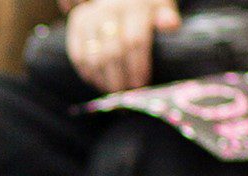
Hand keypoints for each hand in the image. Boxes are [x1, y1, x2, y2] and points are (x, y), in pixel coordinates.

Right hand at [66, 0, 180, 94]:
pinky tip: (100, 83)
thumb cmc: (144, 6)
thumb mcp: (161, 5)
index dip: (137, 67)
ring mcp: (90, 17)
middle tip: (127, 96)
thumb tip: (170, 25)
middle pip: (112, 54)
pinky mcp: (76, 24)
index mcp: (133, 5)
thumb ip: (166, 15)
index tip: (141, 85)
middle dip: (120, 79)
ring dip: (104, 81)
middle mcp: (108, 10)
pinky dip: (89, 74)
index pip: (134, 41)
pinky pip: (79, 57)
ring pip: (94, 59)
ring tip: (114, 93)